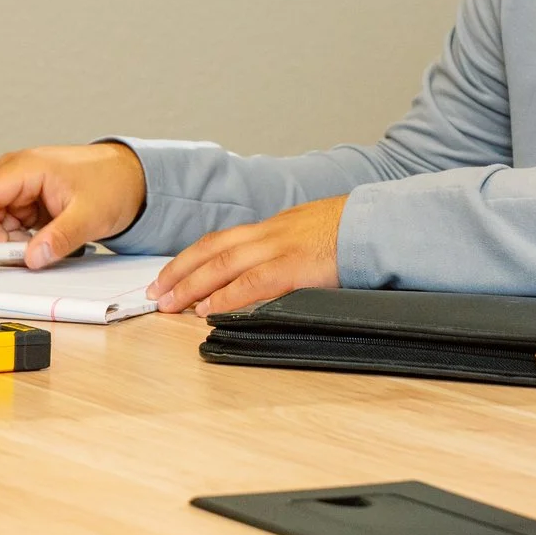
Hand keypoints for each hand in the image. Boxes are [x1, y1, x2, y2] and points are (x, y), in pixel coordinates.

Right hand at [0, 143, 146, 268]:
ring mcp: (22, 187)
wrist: (132, 176)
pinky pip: (12, 224)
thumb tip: (32, 258)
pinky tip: (43, 244)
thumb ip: (60, 237)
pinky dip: (21, 240)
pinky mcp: (29, 200)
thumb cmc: (112, 183)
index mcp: (26, 167)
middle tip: (19, 260)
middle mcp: (17, 173)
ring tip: (42, 249)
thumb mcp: (89, 215)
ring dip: (10, 242)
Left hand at [149, 196, 345, 314]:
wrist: (380, 224)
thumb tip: (272, 271)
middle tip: (155, 294)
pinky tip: (208, 310)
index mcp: (272, 228)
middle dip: (179, 272)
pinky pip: (253, 283)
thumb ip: (289, 248)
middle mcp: (269, 234)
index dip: (191, 258)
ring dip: (191, 285)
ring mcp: (280, 248)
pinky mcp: (295, 267)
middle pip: (212, 250)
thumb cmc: (352, 232)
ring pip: (223, 264)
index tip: (170, 275)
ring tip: (169, 304)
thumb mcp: (312, 232)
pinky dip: (227, 297)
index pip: (221, 240)